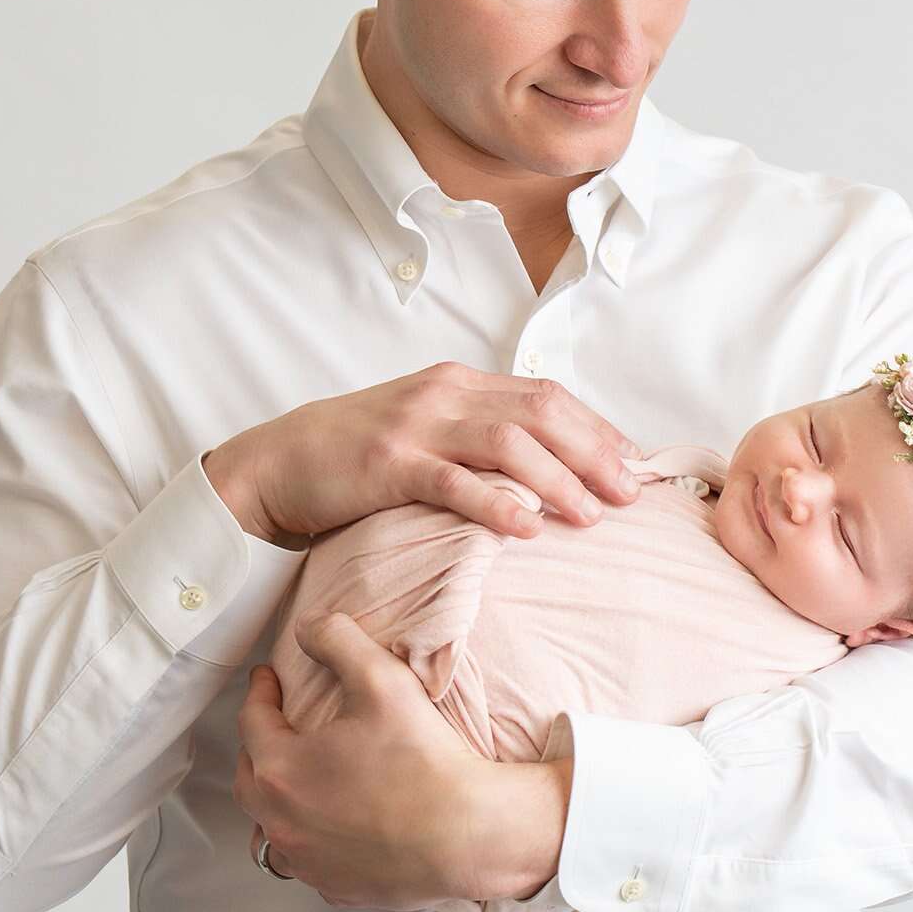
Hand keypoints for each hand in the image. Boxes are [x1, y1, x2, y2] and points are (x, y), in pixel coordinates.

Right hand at [211, 361, 644, 540]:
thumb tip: (550, 467)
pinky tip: (528, 529)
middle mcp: (445, 394)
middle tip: (629, 496)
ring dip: (558, 479)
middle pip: (541, 412)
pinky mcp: (389, 463)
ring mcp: (416, 425)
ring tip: (590, 515)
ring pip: (508, 443)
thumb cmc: (358, 456)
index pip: (547, 395)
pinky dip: (497, 504)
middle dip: (594, 452)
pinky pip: (454, 482)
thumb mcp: (427, 429)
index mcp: (460, 382)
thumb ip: (479, 436)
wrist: (279, 462)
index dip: (597, 429)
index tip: (633, 466)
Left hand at [236, 612, 570, 908]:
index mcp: (281, 771)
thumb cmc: (423, 761)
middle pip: (250, 777)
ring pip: (270, 828)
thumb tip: (308, 626)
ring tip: (293, 781)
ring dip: (275, 800)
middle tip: (274, 723)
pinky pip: (307, 861)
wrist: (468, 834)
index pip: (252, 721)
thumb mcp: (380, 678)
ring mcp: (308, 862)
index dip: (260, 692)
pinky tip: (328, 827)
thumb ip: (337, 640)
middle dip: (257, 744)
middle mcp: (282, 823)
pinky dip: (308, 839)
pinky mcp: (337, 887)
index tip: (268, 678)